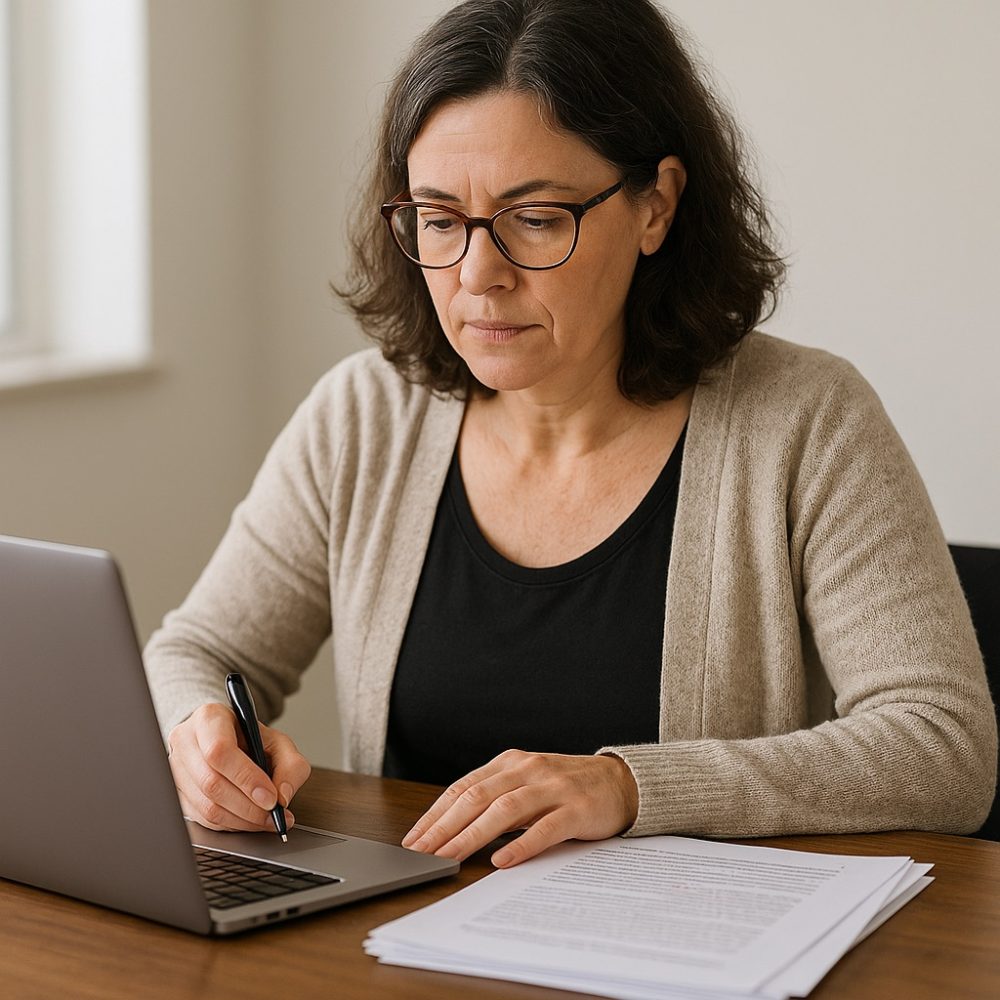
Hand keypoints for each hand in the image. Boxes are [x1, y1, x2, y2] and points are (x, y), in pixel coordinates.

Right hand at [167, 702, 310, 832]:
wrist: (228, 739)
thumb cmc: (250, 738)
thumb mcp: (280, 742)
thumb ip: (291, 766)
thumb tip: (282, 796)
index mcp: (209, 718)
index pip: (220, 751)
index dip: (246, 778)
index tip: (270, 798)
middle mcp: (186, 741)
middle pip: (211, 782)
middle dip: (248, 806)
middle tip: (273, 815)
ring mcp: (176, 769)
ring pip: (206, 805)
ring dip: (241, 820)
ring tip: (267, 820)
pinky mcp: (176, 794)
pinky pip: (202, 819)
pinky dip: (230, 825)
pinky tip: (249, 820)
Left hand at [401, 750, 638, 867]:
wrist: (620, 782)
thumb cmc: (565, 789)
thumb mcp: (526, 785)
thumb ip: (495, 800)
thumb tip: (450, 830)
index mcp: (510, 763)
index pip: (463, 788)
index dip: (436, 814)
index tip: (414, 839)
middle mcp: (528, 769)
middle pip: (477, 797)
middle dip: (444, 827)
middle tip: (421, 852)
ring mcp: (553, 788)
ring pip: (504, 810)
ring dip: (472, 835)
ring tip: (449, 857)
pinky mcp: (577, 809)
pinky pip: (544, 828)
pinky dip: (521, 845)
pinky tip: (501, 861)